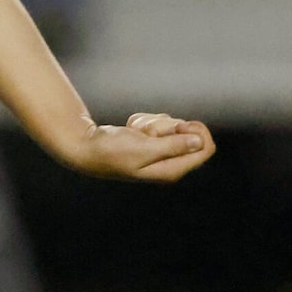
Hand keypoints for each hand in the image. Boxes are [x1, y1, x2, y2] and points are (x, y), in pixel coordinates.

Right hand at [60, 113, 216, 183]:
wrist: (85, 147)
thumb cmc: (111, 151)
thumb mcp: (144, 148)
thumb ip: (174, 145)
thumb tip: (199, 142)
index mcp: (171, 169)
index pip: (205, 148)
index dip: (198, 132)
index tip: (182, 125)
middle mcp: (169, 162)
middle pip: (190, 134)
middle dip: (170, 125)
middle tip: (148, 131)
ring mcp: (160, 151)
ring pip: (173, 126)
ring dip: (154, 123)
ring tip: (135, 132)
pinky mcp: (150, 142)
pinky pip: (158, 123)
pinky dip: (145, 122)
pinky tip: (131, 130)